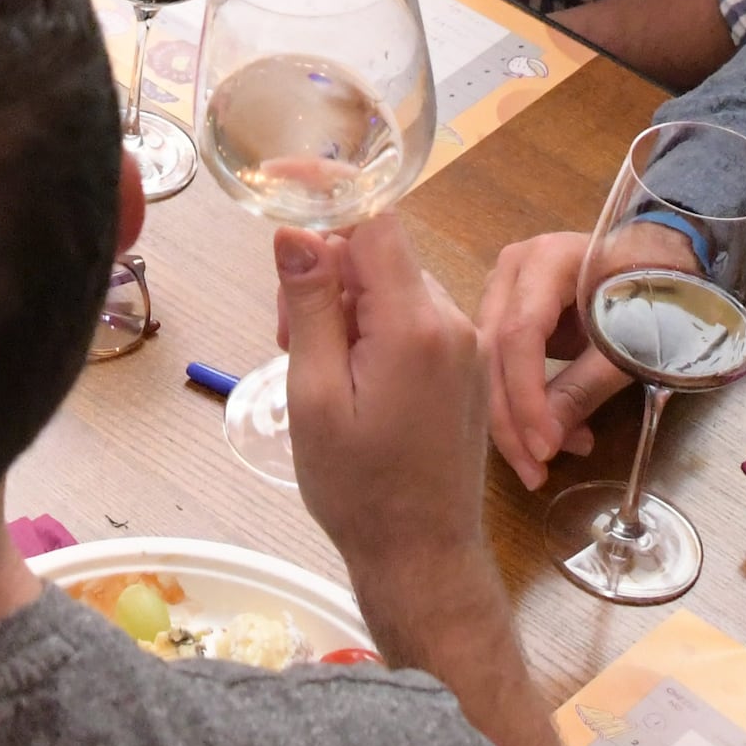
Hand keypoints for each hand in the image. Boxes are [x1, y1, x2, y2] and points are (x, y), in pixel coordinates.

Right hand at [279, 222, 501, 636]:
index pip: (374, 221)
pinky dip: (373, 331)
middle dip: (325, 277)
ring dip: (347, 308)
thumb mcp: (315, 395)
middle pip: (379, 256)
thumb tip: (296, 231)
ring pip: (393, 288)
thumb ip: (310, 306)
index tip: (279, 188)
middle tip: (286, 338)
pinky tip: (350, 381)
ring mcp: (466, 345)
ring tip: (317, 372)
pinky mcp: (465, 368)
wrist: (423, 557)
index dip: (326, 197)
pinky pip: (412, 320)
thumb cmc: (359, 488)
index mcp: (415, 324)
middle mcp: (453, 322)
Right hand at [475, 228, 635, 490]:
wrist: (659, 259)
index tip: (544, 448)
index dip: (527, 396)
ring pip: (489, 365)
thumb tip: (549, 443)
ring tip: (549, 460)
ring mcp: (504, 292)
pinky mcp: (507, 317)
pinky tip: (555, 436)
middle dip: (510, 419)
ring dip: (514, 419)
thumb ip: (585, 386)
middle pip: (493, 352)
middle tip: (534, 472)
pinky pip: (503, 366)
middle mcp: (511, 271)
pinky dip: (525, 407)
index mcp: (545, 260)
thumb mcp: (628, 340)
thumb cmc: (652, 290)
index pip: (518, 334)